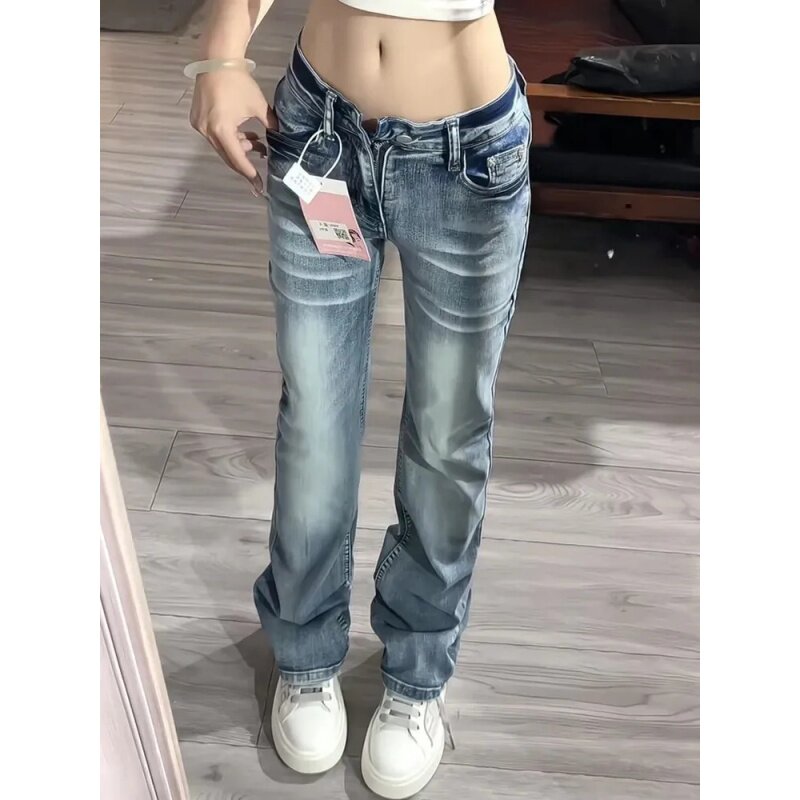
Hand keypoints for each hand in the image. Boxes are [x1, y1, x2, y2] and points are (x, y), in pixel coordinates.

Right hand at [189, 69, 277, 195]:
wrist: (217, 59)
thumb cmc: (239, 81)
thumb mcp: (259, 106)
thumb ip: (270, 125)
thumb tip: (280, 136)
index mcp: (222, 130)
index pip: (238, 159)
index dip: (250, 174)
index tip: (259, 187)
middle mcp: (207, 131)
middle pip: (228, 156)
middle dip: (245, 164)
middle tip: (260, 172)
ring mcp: (200, 126)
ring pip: (222, 147)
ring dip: (239, 148)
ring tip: (257, 143)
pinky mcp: (197, 119)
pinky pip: (215, 137)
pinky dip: (230, 139)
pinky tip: (244, 134)